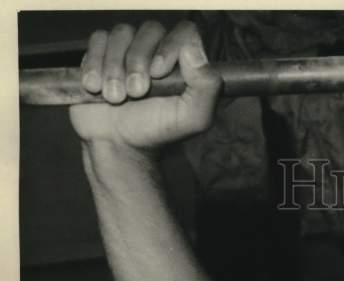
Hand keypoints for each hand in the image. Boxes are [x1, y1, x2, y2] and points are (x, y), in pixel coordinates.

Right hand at [69, 21, 221, 152]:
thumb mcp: (193, 118)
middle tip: (135, 93)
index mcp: (184, 62)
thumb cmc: (159, 130)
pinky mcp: (101, 52)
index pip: (184, 32)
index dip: (170, 46)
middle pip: (150, 29)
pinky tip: (95, 87)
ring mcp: (129, 48)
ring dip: (115, 67)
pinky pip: (97, 39)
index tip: (159, 74)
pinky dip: (94, 63)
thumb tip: (194, 49)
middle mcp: (158, 50)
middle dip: (138, 62)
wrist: (120, 144)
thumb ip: (205, 86)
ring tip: (115, 97)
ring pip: (121, 33)